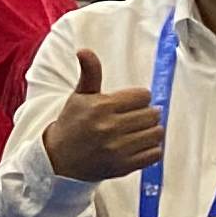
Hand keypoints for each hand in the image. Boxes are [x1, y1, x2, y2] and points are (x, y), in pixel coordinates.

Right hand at [43, 49, 163, 183]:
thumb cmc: (72, 124)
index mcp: (101, 107)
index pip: (143, 96)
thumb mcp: (79, 96)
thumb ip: (90, 73)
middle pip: (152, 114)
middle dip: (147, 114)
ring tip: (138, 132)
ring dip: (151, 131)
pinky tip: (138, 146)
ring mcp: (117, 148)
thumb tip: (84, 50)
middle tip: (135, 118)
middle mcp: (110, 127)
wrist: (59, 160)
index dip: (139, 98)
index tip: (129, 104)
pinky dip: (151, 149)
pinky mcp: (123, 166)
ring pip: (156, 133)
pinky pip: (154, 154)